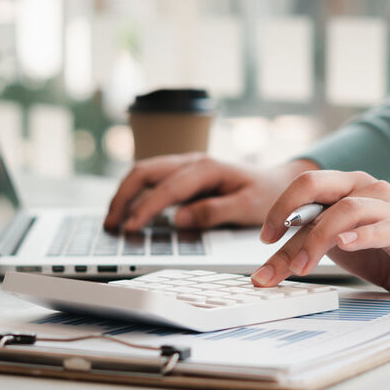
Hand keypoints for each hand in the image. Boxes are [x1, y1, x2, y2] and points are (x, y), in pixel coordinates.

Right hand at [104, 154, 318, 231]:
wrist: (278, 183)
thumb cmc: (267, 195)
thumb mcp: (248, 207)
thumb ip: (214, 212)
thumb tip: (180, 219)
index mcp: (207, 168)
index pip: (167, 188)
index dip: (146, 208)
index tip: (131, 227)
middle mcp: (191, 162)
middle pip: (144, 172)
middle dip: (123, 197)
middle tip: (111, 224)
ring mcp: (185, 167)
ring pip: (144, 174)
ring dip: (124, 195)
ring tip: (112, 221)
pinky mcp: (183, 177)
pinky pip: (152, 181)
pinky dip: (135, 195)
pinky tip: (128, 214)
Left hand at [250, 170, 389, 294]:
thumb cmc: (384, 250)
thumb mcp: (337, 247)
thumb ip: (307, 244)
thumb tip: (265, 265)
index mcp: (345, 187)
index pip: (303, 191)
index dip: (278, 212)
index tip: (263, 240)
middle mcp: (366, 188)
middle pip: (317, 184)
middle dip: (286, 211)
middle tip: (270, 243)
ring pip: (347, 209)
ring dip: (318, 237)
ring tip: (302, 266)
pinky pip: (384, 228)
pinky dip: (362, 235)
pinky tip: (345, 244)